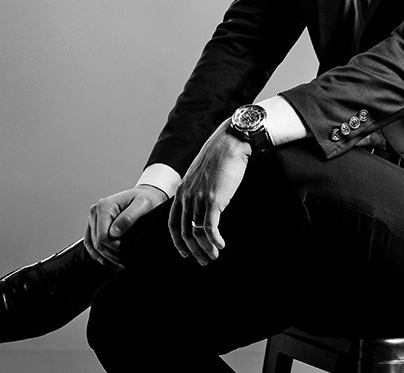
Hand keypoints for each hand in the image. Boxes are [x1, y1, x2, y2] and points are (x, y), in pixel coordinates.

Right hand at [85, 184, 167, 267]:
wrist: (145, 195)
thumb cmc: (145, 199)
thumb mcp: (142, 205)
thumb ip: (129, 217)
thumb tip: (114, 233)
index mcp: (104, 206)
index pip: (102, 237)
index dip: (114, 247)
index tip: (127, 249)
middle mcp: (95, 211)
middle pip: (97, 242)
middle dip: (111, 254)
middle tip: (126, 259)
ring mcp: (93, 218)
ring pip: (93, 245)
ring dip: (106, 256)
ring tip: (121, 261)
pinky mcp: (94, 224)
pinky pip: (90, 242)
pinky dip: (97, 253)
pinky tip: (106, 259)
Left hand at [168, 122, 250, 265]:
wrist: (230, 142)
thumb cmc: (219, 156)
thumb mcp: (200, 173)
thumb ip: (197, 188)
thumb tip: (203, 202)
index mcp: (181, 191)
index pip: (173, 223)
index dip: (177, 241)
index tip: (185, 253)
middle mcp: (187, 196)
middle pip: (185, 232)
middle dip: (193, 250)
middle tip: (203, 261)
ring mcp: (199, 198)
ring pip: (197, 232)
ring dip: (206, 248)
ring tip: (214, 256)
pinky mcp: (214, 200)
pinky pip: (210, 227)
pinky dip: (215, 240)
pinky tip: (221, 245)